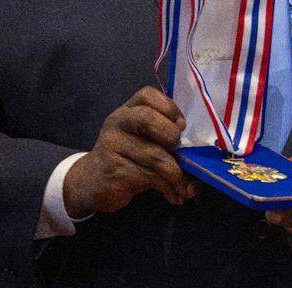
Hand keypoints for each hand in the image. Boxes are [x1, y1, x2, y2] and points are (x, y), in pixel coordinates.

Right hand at [63, 86, 194, 216]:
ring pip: (154, 155)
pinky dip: (168, 188)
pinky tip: (173, 195)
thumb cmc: (129, 157)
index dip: (169, 107)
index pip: (147, 94)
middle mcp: (117, 122)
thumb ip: (167, 139)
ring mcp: (111, 146)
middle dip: (171, 137)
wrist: (92, 182)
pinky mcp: (113, 170)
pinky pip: (149, 177)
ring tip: (185, 186)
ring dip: (177, 174)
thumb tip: (200, 158)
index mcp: (128, 110)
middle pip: (147, 119)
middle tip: (180, 153)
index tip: (182, 126)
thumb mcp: (145, 141)